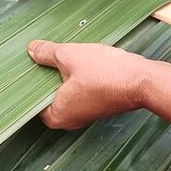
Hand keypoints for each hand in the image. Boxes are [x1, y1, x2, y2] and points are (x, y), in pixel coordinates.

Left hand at [27, 40, 151, 129]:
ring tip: (63, 56)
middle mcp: (70, 120)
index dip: (30, 80)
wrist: (142, 80)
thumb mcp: (69, 55)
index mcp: (56, 115)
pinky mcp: (98, 105)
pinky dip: (77, 77)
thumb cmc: (106, 73)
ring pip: (64, 91)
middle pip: (47, 94)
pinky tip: (81, 62)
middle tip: (44, 56)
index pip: (31, 100)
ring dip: (63, 74)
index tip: (29, 65)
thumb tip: (33, 49)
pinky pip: (79, 90)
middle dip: (46, 75)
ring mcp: (85, 113)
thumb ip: (47, 53)